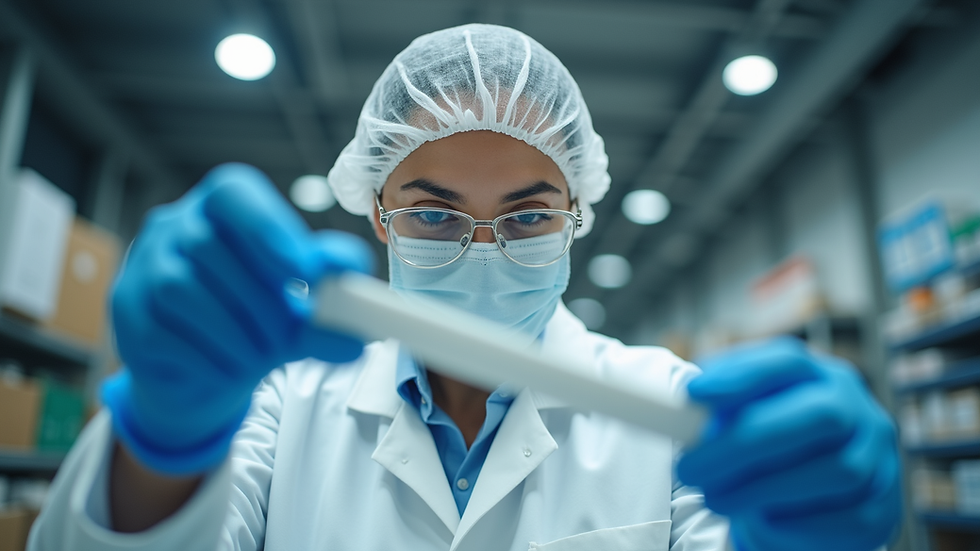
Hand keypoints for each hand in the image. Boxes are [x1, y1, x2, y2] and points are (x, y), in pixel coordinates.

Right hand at [102, 163, 372, 474]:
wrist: (203, 369)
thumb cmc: (253, 319)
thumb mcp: (299, 309)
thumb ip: (329, 309)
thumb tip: (360, 330)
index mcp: (223, 207)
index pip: (235, 194)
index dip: (269, 228)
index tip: (305, 273)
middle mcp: (174, 225)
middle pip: (211, 247)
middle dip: (261, 301)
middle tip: (290, 336)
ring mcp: (142, 266)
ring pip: (184, 289)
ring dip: (235, 332)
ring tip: (263, 355)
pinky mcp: (127, 313)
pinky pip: (163, 331)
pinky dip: (208, 356)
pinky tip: (228, 366)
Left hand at [676, 338, 901, 550]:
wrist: (808, 500)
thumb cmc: (764, 449)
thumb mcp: (739, 417)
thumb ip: (713, 410)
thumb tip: (665, 408)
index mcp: (817, 375)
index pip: (787, 361)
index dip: (741, 375)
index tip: (692, 394)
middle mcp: (857, 410)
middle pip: (817, 416)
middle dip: (746, 443)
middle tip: (689, 470)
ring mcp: (879, 459)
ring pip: (834, 470)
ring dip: (763, 488)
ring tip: (715, 498)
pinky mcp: (882, 510)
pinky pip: (845, 518)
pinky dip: (794, 522)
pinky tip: (760, 519)